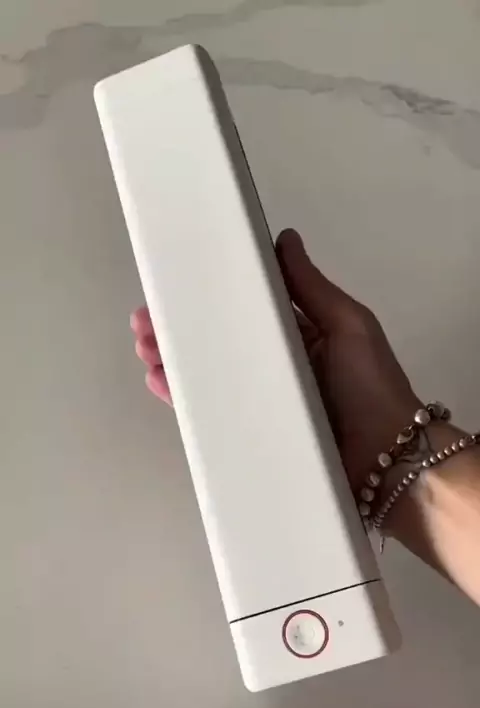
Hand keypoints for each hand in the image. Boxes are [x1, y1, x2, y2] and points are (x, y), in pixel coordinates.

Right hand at [130, 229, 418, 491]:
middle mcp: (277, 369)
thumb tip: (285, 238)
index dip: (210, 298)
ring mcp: (264, 404)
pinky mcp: (257, 436)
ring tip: (145, 348)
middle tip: (144, 322)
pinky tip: (161, 382)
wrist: (389, 464)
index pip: (245, 311)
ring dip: (175, 361)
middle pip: (219, 344)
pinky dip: (186, 398)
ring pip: (210, 377)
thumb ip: (312, 288)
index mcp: (299, 337)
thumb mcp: (348, 326)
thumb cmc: (372, 389)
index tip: (175, 287)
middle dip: (179, 331)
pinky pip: (215, 414)